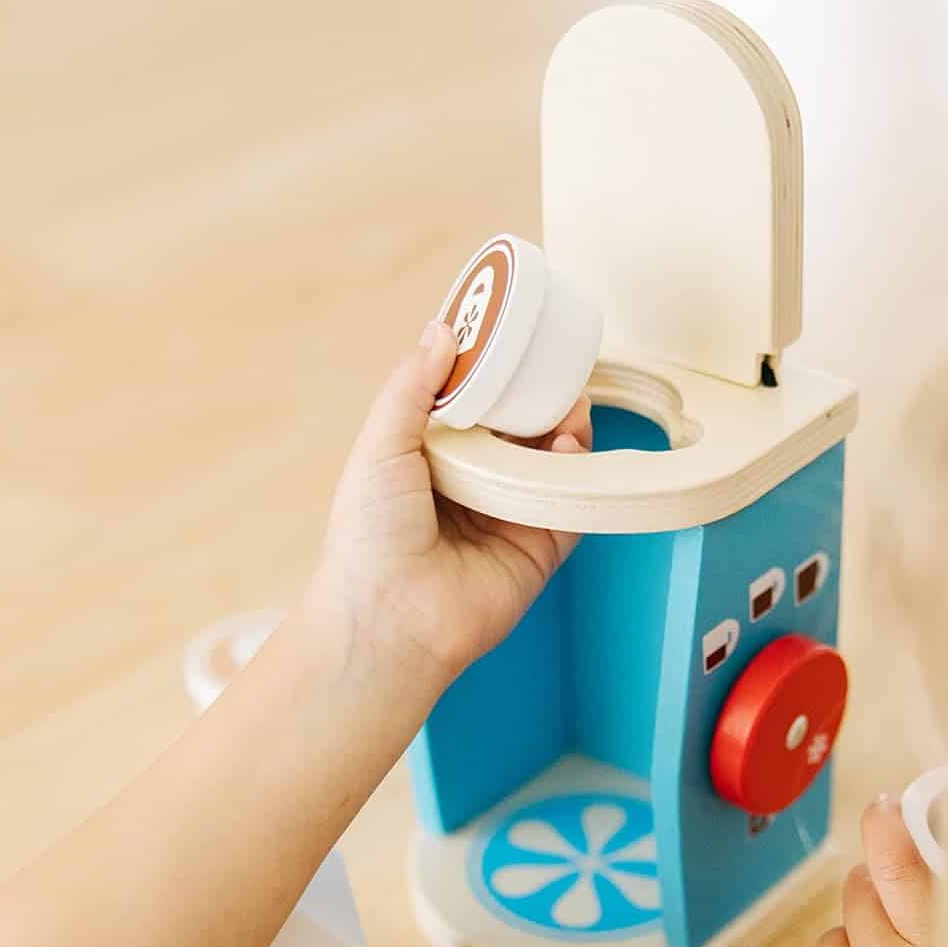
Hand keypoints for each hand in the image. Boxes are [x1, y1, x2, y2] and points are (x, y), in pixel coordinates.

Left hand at [312, 321, 591, 689]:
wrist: (389, 615)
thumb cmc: (369, 535)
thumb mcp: (381, 444)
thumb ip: (412, 386)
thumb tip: (442, 331)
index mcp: (431, 461)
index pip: (474, 409)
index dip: (495, 376)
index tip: (514, 340)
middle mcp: (473, 487)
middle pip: (520, 432)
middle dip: (539, 398)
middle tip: (554, 364)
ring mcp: (509, 518)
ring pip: (552, 463)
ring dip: (564, 429)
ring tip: (568, 402)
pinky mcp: (540, 549)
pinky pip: (571, 504)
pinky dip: (578, 474)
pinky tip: (572, 446)